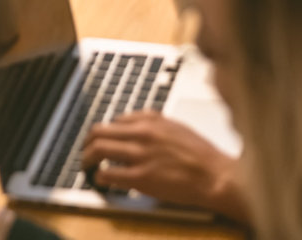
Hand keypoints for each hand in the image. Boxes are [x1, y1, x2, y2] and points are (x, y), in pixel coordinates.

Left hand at [83, 111, 248, 220]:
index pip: (114, 120)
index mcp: (150, 120)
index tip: (101, 140)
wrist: (215, 176)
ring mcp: (139, 156)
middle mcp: (141, 134)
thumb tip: (133, 121)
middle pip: (99, 131)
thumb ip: (153, 121)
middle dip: (88, 142)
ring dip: (87, 158)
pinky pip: (109, 174)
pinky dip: (99, 176)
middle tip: (86, 151)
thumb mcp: (175, 126)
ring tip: (86, 166)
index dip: (104, 132)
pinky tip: (100, 180)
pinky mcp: (141, 178)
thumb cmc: (201, 154)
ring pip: (98, 150)